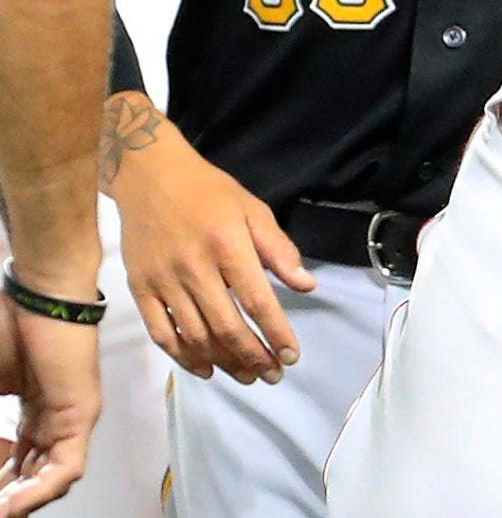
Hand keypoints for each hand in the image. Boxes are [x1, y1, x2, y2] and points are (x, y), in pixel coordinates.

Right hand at [0, 303, 98, 513]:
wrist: (39, 294)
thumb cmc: (9, 328)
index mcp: (31, 414)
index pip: (14, 465)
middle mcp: (53, 420)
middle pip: (31, 478)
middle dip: (7, 496)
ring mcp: (70, 418)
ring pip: (50, 480)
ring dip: (21, 501)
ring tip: (1, 510)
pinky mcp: (82, 413)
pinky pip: (67, 466)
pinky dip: (41, 490)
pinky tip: (15, 502)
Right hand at [112, 115, 314, 384]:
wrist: (150, 178)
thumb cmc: (210, 193)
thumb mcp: (254, 210)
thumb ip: (279, 250)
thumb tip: (306, 286)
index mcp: (227, 246)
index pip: (257, 300)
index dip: (276, 332)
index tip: (292, 356)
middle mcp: (194, 268)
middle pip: (225, 326)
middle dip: (253, 356)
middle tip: (273, 375)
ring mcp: (163, 282)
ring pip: (195, 336)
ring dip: (224, 362)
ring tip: (248, 376)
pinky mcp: (141, 290)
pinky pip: (162, 333)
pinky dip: (183, 357)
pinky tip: (206, 368)